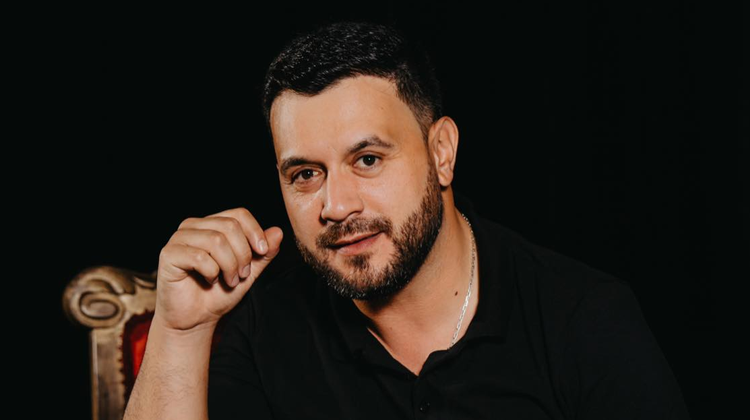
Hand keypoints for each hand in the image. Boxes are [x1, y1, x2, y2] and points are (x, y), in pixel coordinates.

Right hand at [154, 207, 282, 331]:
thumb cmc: (219, 294)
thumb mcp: (249, 272)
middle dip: (243, 254)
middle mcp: (194, 226)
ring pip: (216, 240)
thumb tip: (277, 232)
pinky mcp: (168, 254)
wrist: (196, 319)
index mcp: (212, 224)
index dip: (255, 232)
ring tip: (229, 280)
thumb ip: (263, 254)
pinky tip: (210, 281)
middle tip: (242, 275)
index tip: (263, 252)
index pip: (239, 214)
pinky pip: (199, 256)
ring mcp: (179, 239)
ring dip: (229, 265)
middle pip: (229, 226)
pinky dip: (212, 272)